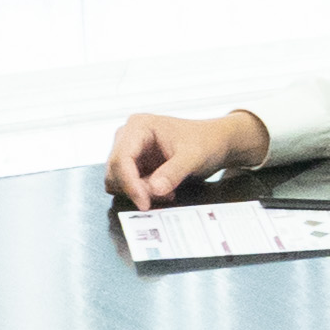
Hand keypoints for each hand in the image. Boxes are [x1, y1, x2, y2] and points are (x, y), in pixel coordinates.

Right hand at [109, 109, 261, 205]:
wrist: (214, 143)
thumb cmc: (205, 141)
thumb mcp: (193, 156)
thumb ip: (174, 172)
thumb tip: (154, 189)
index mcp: (138, 126)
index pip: (121, 158)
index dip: (129, 184)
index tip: (144, 202)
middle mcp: (128, 137)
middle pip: (115, 171)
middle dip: (135, 189)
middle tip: (161, 197)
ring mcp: (130, 151)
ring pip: (117, 180)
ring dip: (138, 192)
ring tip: (166, 192)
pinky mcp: (135, 165)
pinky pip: (128, 185)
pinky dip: (142, 193)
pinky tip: (163, 190)